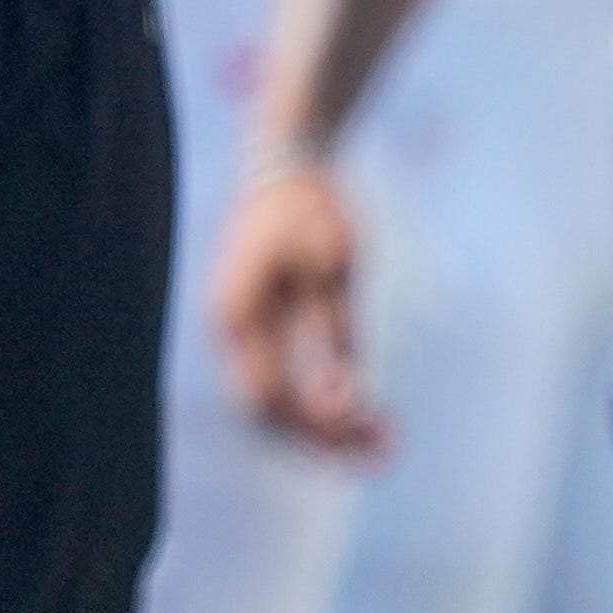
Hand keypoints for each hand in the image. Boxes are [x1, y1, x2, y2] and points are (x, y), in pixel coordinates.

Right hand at [212, 148, 385, 457]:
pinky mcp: (256, 328)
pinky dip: (316, 401)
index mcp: (237, 316)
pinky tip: (359, 407)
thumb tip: (344, 403)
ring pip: (270, 402)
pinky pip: (278, 381)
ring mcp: (237, 331)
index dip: (319, 425)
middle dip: (322, 439)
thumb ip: (338, 338)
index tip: (377, 431)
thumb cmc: (315, 209)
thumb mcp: (337, 271)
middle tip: (386, 450)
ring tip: (383, 437)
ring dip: (322, 426)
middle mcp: (226, 330)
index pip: (269, 398)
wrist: (289, 162)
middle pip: (264, 412)